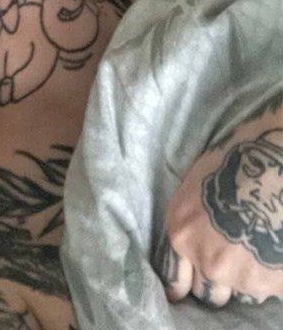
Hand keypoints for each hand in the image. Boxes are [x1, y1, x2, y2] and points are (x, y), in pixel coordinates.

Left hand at [162, 119, 282, 305]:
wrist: (277, 165)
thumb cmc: (240, 156)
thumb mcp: (201, 180)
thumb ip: (195, 215)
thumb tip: (200, 224)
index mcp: (183, 233)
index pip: (176, 280)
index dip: (186, 283)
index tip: (190, 287)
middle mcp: (207, 261)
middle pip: (209, 292)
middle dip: (219, 281)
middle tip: (233, 258)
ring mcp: (242, 277)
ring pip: (244, 290)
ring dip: (248, 275)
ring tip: (259, 247)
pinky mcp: (274, 283)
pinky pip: (270, 286)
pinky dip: (273, 273)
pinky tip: (275, 249)